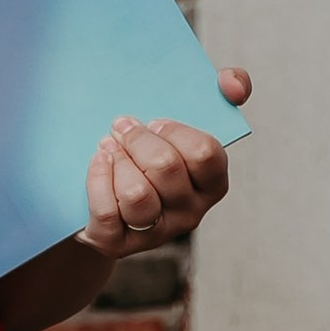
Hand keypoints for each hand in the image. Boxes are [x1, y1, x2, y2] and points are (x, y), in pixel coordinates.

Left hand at [83, 63, 251, 256]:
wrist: (104, 196)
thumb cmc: (153, 150)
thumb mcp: (187, 119)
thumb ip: (226, 89)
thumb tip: (232, 85)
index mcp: (212, 183)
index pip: (205, 153)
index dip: (174, 131)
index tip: (153, 121)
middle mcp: (190, 212)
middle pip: (165, 167)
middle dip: (137, 139)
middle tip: (121, 126)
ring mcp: (156, 232)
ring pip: (136, 193)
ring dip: (117, 161)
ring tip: (107, 146)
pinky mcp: (119, 244)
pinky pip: (107, 212)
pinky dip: (97, 180)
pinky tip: (97, 163)